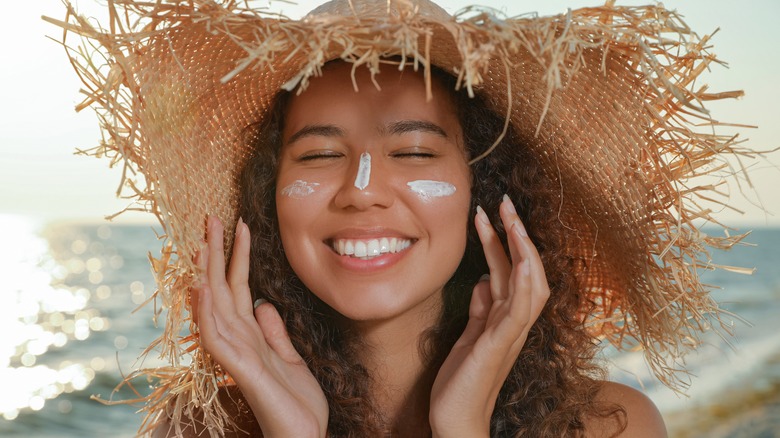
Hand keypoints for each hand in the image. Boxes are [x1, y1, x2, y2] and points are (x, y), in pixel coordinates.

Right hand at [193, 216, 327, 437]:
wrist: (304, 436)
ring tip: (201, 243)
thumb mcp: (290, 358)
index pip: (238, 287)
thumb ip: (275, 332)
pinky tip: (203, 289)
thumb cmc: (296, 403)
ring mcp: (237, 354)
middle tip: (210, 217)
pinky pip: (217, 337)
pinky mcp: (241, 370)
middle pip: (222, 289)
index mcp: (251, 335)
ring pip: (214, 307)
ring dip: (206, 275)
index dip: (237, 256)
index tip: (237, 224)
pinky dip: (207, 312)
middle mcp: (239, 341)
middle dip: (215, 253)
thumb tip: (264, 304)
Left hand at [429, 195, 549, 436]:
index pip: (514, 271)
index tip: (494, 213)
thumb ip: (481, 310)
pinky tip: (521, 263)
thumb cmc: (462, 380)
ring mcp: (509, 335)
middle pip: (527, 270)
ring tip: (511, 220)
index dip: (508, 241)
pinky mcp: (497, 346)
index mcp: (505, 318)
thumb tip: (486, 281)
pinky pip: (518, 311)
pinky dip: (524, 285)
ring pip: (529, 285)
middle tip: (505, 202)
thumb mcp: (469, 336)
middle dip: (517, 235)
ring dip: (522, 250)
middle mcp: (514, 323)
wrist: (455, 420)